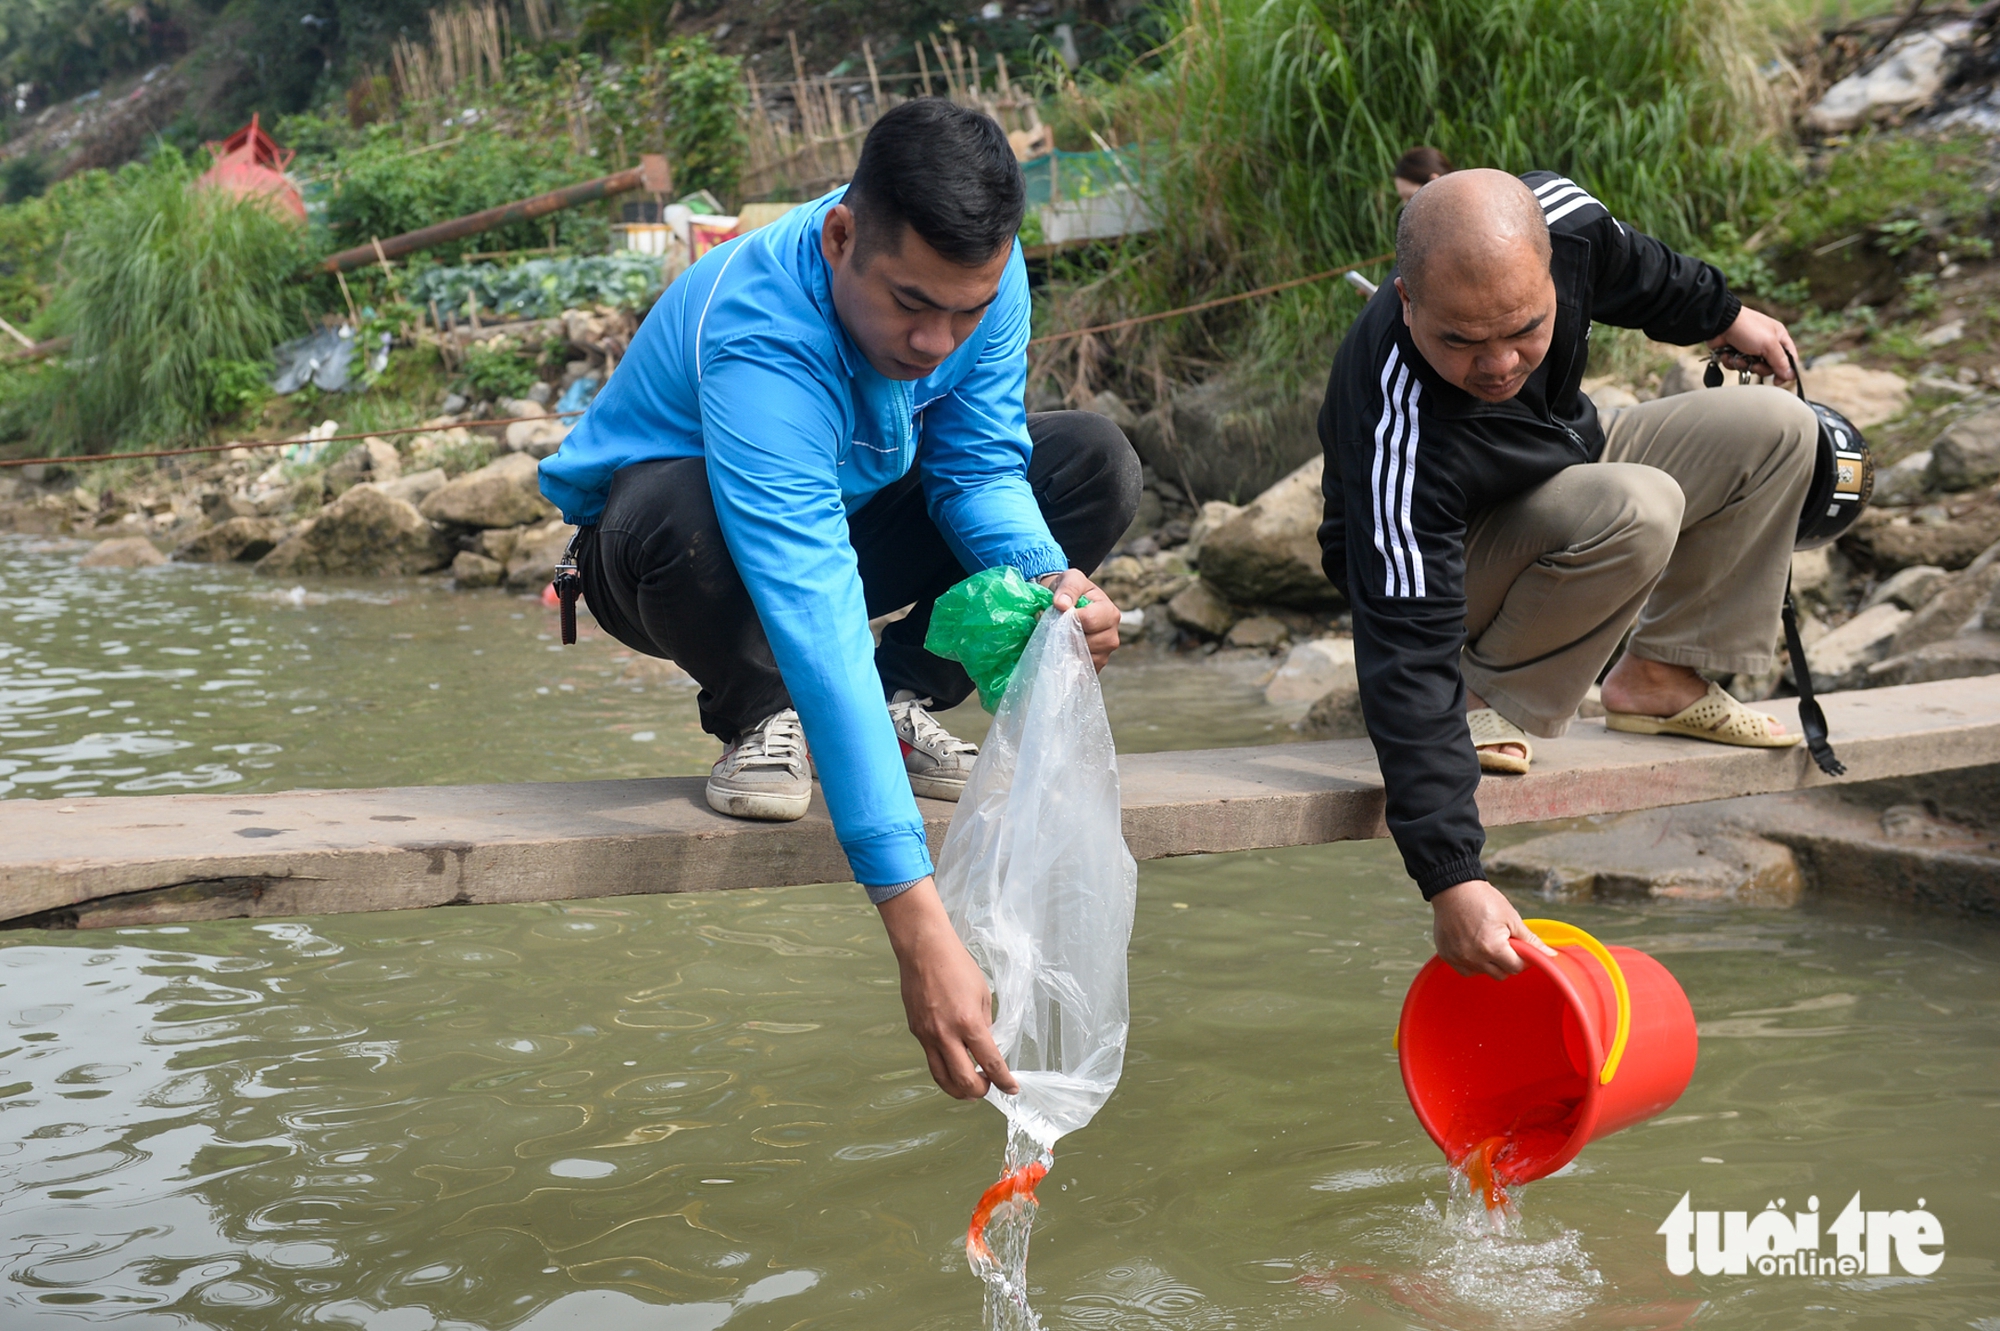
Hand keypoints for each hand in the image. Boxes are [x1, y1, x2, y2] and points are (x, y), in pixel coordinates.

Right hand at [877, 878, 1018, 1099]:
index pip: (990, 1063)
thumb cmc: (958, 966)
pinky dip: (945, 1070)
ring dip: (959, 1090)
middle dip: (980, 1091)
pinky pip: (931, 1061)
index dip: (1003, 1081)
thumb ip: (984, 1024)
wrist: (923, 951)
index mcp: (969, 1023)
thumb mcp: (982, 994)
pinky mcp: (916, 1032)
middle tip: (988, 1086)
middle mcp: (946, 1034)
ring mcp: (927, 1036)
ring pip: (942, 1078)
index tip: (1011, 1089)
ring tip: (970, 1087)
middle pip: (964, 1081)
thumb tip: (985, 1047)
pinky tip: (954, 1065)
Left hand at [1045, 568, 1121, 669]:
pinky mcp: (1095, 664)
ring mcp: (1105, 652)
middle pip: (1091, 643)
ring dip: (1070, 650)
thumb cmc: (1070, 591)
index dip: (1072, 618)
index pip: (1090, 620)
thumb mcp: (1070, 579)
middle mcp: (1112, 634)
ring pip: (1087, 658)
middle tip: (1059, 628)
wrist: (1066, 604)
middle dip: (1071, 636)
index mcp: (1109, 612)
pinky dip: (1071, 663)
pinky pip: (1084, 669)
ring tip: (1061, 637)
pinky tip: (1064, 651)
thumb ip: (1068, 588)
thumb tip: (1062, 605)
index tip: (1061, 612)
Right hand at [1429, 879, 1555, 978]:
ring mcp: (1458, 958)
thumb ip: (1531, 941)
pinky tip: (1475, 947)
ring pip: (1483, 974)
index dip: (1523, 959)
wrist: (1453, 889)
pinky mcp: (1447, 956)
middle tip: (1506, 945)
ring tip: (1488, 943)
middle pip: (1501, 975)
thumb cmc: (1484, 900)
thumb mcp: (1512, 918)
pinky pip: (1465, 970)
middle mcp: (1474, 957)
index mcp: (1492, 948)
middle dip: (1507, 963)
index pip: (1516, 968)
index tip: (1521, 949)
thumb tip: (1551, 955)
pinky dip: (1473, 963)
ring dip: (1490, 964)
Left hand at [1708, 307, 1799, 385]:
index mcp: (1779, 337)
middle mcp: (1766, 343)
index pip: (1789, 358)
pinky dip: (1732, 362)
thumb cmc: (1747, 328)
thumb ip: (1780, 361)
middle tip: (1754, 363)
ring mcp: (1750, 348)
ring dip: (1744, 364)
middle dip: (1759, 367)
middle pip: (1769, 367)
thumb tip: (1791, 375)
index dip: (1785, 371)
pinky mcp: (1736, 352)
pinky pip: (1737, 365)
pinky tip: (1728, 354)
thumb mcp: (1769, 344)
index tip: (1778, 381)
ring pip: (1752, 367)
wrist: (1720, 323)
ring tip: (1738, 356)